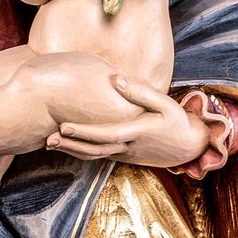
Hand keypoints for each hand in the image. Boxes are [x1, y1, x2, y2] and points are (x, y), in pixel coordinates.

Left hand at [43, 76, 207, 168]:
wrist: (190, 147)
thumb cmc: (178, 122)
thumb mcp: (166, 104)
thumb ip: (141, 92)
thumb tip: (117, 80)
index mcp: (138, 132)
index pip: (106, 135)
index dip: (84, 132)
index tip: (64, 127)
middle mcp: (128, 147)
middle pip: (94, 150)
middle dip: (70, 146)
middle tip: (48, 139)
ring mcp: (125, 155)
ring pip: (94, 156)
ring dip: (72, 151)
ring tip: (49, 142)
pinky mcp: (125, 157)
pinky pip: (100, 155)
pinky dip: (82, 152)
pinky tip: (67, 145)